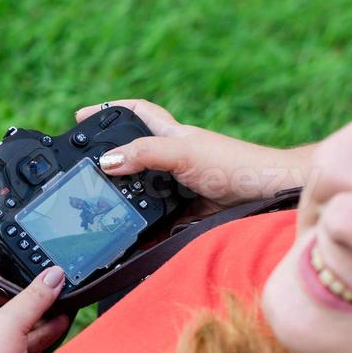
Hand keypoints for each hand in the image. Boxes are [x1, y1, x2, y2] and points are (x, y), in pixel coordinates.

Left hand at [0, 245, 68, 352]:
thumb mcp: (11, 325)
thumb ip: (34, 298)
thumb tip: (54, 275)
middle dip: (14, 288)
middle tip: (36, 276)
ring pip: (3, 319)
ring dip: (30, 312)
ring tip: (57, 301)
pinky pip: (12, 341)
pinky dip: (32, 333)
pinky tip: (58, 326)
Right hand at [77, 99, 314, 211]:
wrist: (269, 195)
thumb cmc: (234, 164)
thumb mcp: (183, 153)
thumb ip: (144, 154)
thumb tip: (106, 163)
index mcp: (172, 135)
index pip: (136, 113)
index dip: (109, 110)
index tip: (81, 117)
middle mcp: (173, 159)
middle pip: (133, 158)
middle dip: (110, 168)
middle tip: (85, 180)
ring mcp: (179, 186)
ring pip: (142, 195)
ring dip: (126, 206)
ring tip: (105, 216)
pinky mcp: (185, 212)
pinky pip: (157, 223)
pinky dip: (145, 233)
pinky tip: (133, 242)